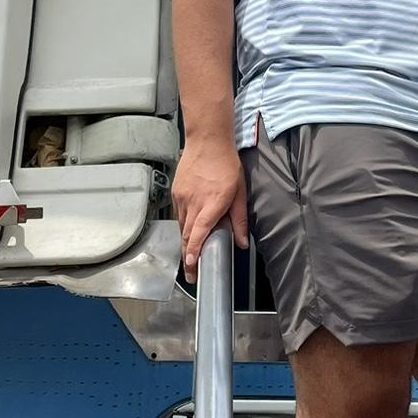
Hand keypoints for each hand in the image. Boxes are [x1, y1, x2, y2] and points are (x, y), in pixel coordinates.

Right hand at [171, 136, 248, 281]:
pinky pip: (178, 215)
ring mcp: (182, 198)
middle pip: (187, 234)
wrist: (207, 141)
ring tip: (189, 258)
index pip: (200, 231)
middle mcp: (193, 202)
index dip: (194, 250)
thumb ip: (239, 219)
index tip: (191, 265)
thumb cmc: (227, 165)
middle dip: (188, 257)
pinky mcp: (176, 193)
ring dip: (185, 243)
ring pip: (181, 226)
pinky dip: (183, 226)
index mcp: (212, 203)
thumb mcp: (240, 192)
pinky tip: (188, 232)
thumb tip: (241, 243)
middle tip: (192, 275)